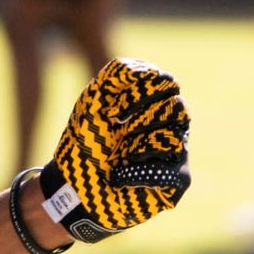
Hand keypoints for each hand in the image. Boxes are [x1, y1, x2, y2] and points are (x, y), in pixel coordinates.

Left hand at [41, 58, 190, 242]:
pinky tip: (119, 178)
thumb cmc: (87, 141)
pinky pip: (170, 171)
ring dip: (135, 147)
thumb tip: (150, 69)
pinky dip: (137, 174)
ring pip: (173, 138)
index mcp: (155, 104)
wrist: (75, 184)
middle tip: (118, 133)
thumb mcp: (94, 100)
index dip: (142, 93)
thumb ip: (116, 74)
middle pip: (178, 108)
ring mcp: (176, 154)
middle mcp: (171, 126)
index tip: (113, 111)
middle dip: (140, 120)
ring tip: (118, 158)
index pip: (168, 84)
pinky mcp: (176, 181)